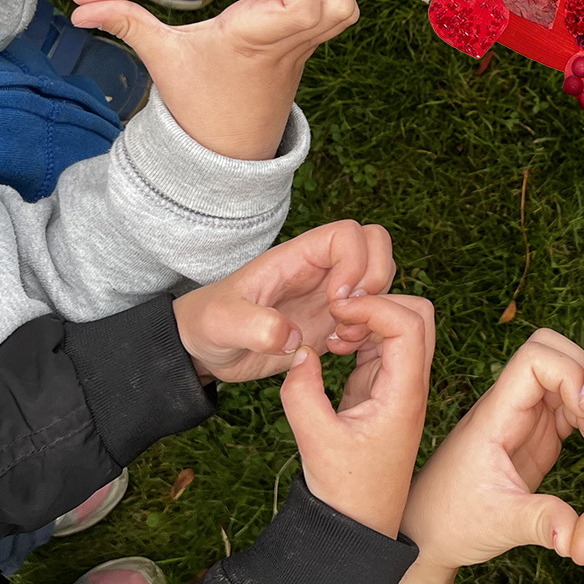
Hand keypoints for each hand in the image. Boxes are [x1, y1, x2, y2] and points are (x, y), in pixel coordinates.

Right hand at [71, 0, 358, 159]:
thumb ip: (125, 23)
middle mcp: (291, 42)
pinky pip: (338, 13)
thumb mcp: (160, 56)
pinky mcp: (309, 46)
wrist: (224, 148)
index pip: (307, 3)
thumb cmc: (195, 99)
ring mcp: (306, 46)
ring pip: (346, 8)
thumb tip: (75, 7)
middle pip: (339, 3)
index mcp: (259, 39)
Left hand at [173, 221, 395, 381]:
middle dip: (376, 279)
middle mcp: (318, 270)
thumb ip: (253, 326)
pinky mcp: (330, 321)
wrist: (205, 348)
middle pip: (374, 244)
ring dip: (374, 308)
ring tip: (341, 335)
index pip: (347, 234)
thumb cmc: (207, 323)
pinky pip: (368, 313)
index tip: (335, 299)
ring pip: (378, 277)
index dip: (354, 263)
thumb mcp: (221, 323)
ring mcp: (327, 294)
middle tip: (348, 315)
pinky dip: (366, 330)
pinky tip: (336, 349)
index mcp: (295, 258)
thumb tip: (292, 337)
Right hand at [283, 294, 435, 538]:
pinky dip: (360, 335)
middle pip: (418, 314)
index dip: (373, 306)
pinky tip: (333, 350)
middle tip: (339, 319)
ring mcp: (400, 384)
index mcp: (404, 394)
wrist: (359, 523)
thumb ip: (301, 392)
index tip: (336, 313)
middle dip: (379, 303)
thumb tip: (300, 350)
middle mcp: (411, 384)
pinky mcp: (384, 388)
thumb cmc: (346, 489)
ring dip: (368, 319)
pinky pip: (382, 343)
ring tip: (333, 339)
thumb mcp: (314, 440)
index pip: (408, 324)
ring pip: (401, 325)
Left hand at [386, 330, 583, 583]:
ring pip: (565, 374)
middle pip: (554, 352)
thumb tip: (578, 539)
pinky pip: (569, 402)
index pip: (535, 357)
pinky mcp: (536, 433)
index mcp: (496, 415)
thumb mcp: (500, 524)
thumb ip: (541, 522)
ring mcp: (524, 417)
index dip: (569, 372)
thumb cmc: (451, 522)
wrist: (427, 534)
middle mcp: (509, 406)